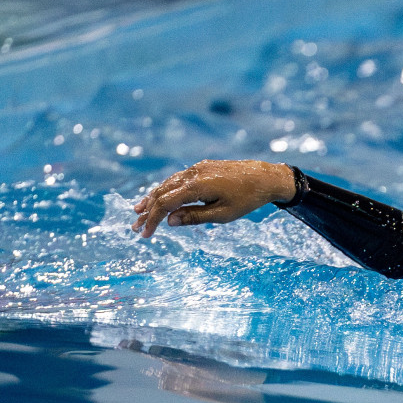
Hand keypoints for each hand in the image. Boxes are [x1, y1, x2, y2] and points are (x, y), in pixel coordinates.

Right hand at [131, 160, 296, 238]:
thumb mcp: (222, 214)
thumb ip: (194, 217)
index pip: (166, 203)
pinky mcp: (202, 167)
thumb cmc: (247, 199)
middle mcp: (193, 173)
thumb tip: (169, 221)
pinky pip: (178, 178)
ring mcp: (197, 168)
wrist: (266, 177)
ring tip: (140, 211)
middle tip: (135, 226)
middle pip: (162, 192)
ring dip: (153, 198)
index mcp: (197, 186)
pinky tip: (161, 197)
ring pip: (168, 183)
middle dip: (148, 210)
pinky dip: (166, 189)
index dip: (153, 219)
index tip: (145, 234)